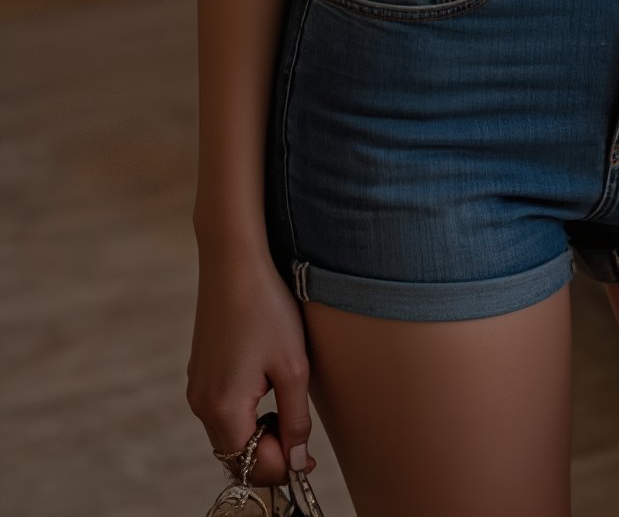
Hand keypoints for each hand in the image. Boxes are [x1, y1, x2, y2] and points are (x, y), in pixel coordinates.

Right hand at [187, 243, 318, 493]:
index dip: (285, 468)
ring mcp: (197, 388)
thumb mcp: (293, 367)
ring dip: (257, 436)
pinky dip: (244, 416)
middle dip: (270, 455)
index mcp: (223, 409)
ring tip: (287, 408)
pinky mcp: (199, 373)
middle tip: (303, 438)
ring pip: (228, 436)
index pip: (252, 467)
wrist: (233, 261)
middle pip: (236, 457)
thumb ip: (296, 420)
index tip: (310, 458)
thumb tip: (298, 461)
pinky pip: (221, 412)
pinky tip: (267, 389)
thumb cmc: (266, 308)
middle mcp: (201, 405)